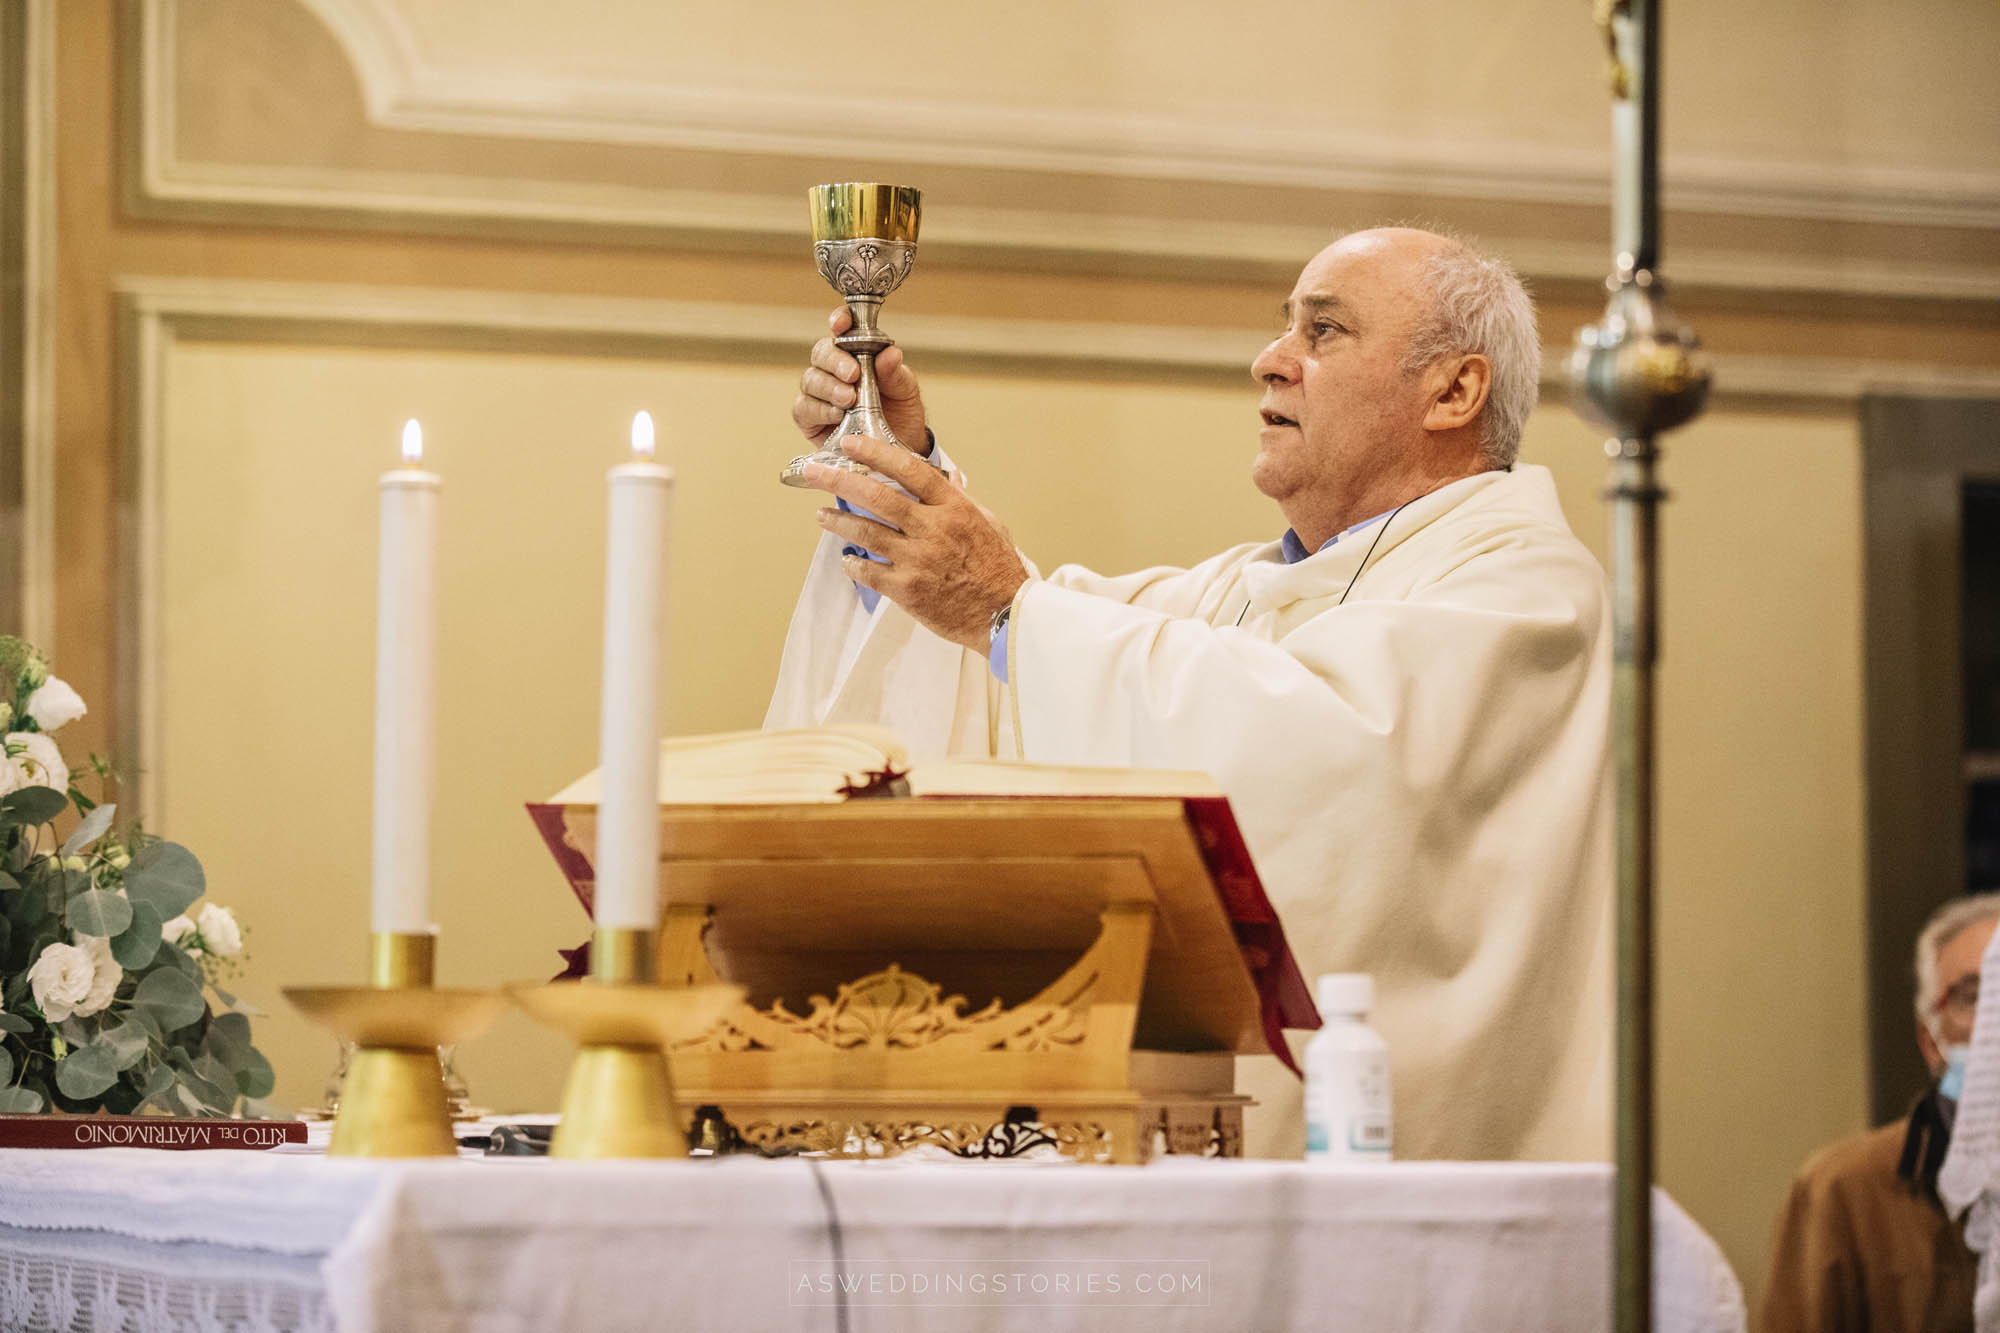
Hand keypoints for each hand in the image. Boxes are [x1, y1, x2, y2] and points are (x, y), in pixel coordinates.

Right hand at [792, 308, 930, 455]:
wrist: (900, 447)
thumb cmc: (901, 412)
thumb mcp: (906, 391)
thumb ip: (895, 372)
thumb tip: (890, 353)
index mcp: (856, 353)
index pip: (842, 329)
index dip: (838, 321)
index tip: (841, 324)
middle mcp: (833, 370)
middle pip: (821, 353)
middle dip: (835, 361)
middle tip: (852, 374)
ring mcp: (819, 394)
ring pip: (810, 380)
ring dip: (829, 388)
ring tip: (849, 399)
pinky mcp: (810, 419)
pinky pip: (804, 409)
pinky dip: (820, 410)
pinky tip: (838, 415)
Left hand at [803, 435, 1027, 652]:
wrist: (1005, 615)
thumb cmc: (999, 570)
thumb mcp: (989, 524)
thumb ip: (963, 500)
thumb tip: (950, 478)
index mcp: (953, 508)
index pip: (908, 469)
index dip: (875, 453)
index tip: (850, 444)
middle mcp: (933, 529)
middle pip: (876, 496)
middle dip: (839, 479)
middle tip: (814, 471)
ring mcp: (918, 560)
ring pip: (865, 532)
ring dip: (837, 521)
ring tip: (821, 515)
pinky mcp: (908, 590)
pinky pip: (869, 572)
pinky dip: (852, 564)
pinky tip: (845, 560)